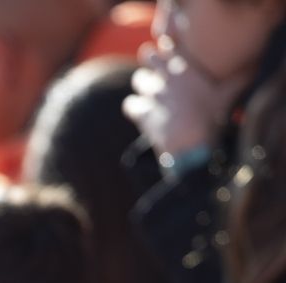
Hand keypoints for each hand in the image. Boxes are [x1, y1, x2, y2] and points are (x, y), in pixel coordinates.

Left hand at [124, 41, 246, 159]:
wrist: (192, 142)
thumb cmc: (212, 117)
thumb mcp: (229, 96)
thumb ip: (238, 81)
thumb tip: (249, 72)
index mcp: (184, 66)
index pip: (167, 44)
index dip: (166, 49)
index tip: (171, 55)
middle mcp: (164, 75)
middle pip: (146, 55)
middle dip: (150, 61)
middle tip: (159, 72)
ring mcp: (150, 93)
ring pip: (138, 78)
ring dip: (143, 84)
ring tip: (153, 92)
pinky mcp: (140, 111)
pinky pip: (128, 103)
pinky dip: (134, 107)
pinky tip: (142, 112)